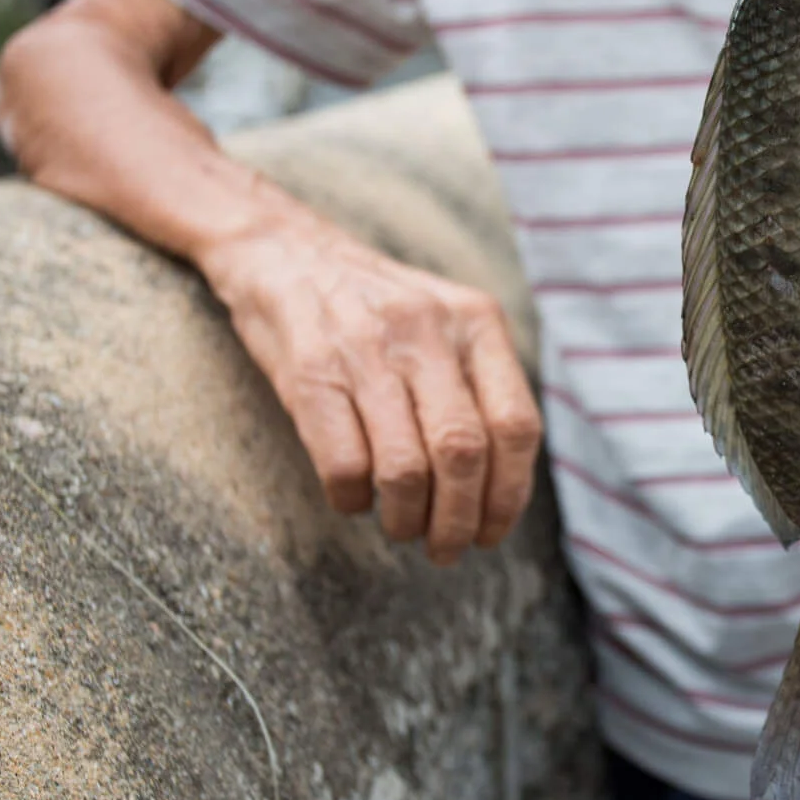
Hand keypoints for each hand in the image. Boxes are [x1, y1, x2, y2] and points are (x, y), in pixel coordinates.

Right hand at [199, 217, 541, 563]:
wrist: (283, 249)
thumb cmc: (376, 307)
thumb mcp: (446, 322)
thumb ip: (481, 383)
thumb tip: (505, 487)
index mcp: (475, 321)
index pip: (516, 424)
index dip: (509, 494)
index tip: (492, 531)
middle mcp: (426, 331)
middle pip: (464, 453)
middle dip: (458, 520)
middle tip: (446, 549)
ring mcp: (365, 351)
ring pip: (405, 468)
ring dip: (407, 519)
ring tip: (402, 529)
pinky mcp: (307, 373)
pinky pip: (344, 465)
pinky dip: (353, 500)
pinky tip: (354, 498)